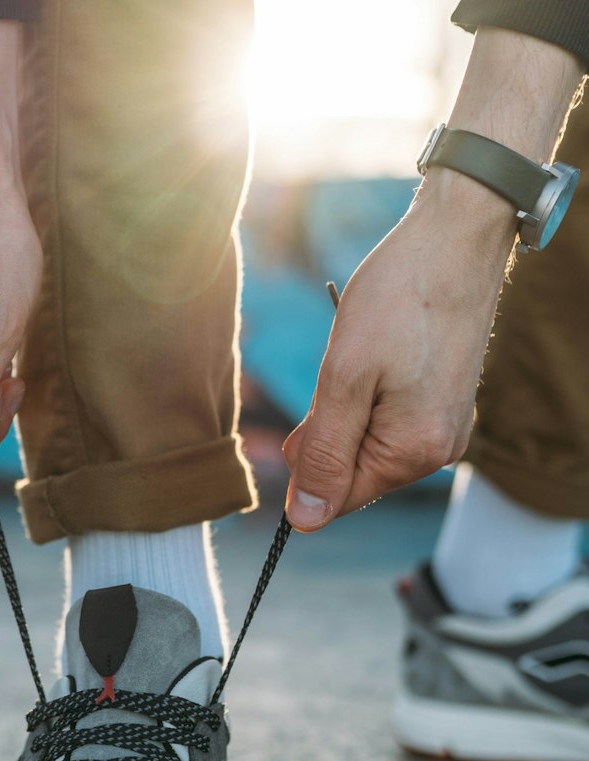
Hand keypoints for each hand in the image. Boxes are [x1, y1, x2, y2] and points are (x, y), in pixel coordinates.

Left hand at [283, 26, 583, 530]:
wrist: (455, 238)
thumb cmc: (398, 298)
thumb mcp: (344, 378)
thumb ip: (324, 454)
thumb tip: (306, 522)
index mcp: (416, 453)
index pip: (339, 499)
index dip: (306, 466)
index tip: (305, 417)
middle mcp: (440, 451)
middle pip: (353, 472)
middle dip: (326, 436)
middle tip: (334, 378)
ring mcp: (445, 426)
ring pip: (367, 444)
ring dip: (345, 412)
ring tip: (360, 359)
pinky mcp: (443, 402)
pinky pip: (389, 421)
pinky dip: (367, 398)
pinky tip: (375, 358)